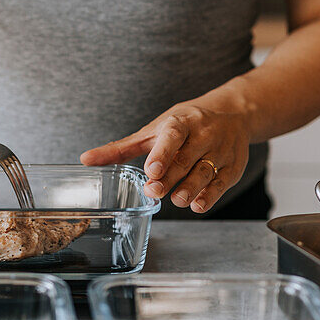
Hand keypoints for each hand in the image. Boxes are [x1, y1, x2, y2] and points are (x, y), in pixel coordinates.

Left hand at [80, 101, 251, 212]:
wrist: (234, 114)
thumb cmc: (186, 124)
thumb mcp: (153, 131)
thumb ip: (121, 148)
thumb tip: (86, 160)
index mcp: (182, 122)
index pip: (173, 136)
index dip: (162, 153)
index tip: (152, 170)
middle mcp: (204, 134)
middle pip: (186, 159)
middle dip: (170, 178)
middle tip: (154, 191)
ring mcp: (220, 151)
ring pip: (205, 173)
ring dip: (189, 189)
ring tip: (175, 200)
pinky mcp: (232, 167)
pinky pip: (221, 183)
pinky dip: (209, 196)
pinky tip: (196, 205)